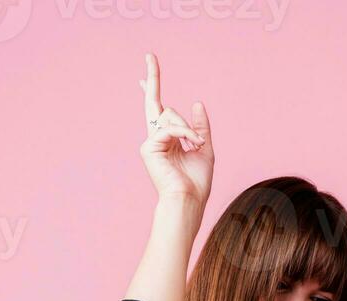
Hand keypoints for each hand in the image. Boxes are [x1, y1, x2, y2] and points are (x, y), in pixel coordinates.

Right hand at [138, 53, 212, 205]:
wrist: (188, 200)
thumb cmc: (196, 182)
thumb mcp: (203, 148)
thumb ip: (199, 126)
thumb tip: (197, 103)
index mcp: (168, 139)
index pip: (158, 111)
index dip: (152, 91)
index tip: (143, 76)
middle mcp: (156, 138)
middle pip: (155, 103)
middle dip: (152, 78)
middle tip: (149, 54)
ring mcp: (151, 142)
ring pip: (170, 115)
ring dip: (188, 129)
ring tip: (197, 145)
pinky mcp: (148, 146)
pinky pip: (169, 127)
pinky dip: (185, 134)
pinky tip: (193, 144)